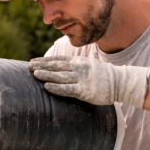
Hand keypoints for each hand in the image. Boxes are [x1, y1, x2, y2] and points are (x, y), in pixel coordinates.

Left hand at [29, 55, 149, 107]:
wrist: (120, 82)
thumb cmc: (102, 76)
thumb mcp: (88, 66)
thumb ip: (74, 66)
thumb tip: (59, 68)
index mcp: (79, 61)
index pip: (58, 59)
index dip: (44, 60)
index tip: (32, 61)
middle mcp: (79, 68)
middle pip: (56, 65)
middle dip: (41, 65)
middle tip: (29, 66)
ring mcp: (82, 79)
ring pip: (60, 76)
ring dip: (46, 74)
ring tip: (34, 74)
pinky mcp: (85, 90)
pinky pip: (67, 89)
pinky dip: (56, 88)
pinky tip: (46, 87)